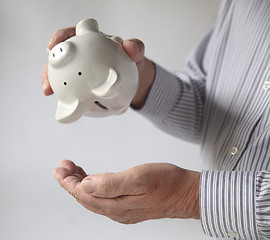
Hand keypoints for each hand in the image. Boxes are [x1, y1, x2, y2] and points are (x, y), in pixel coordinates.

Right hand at [42, 26, 154, 107]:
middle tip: (47, 81)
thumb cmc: (132, 61)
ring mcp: (82, 70)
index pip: (72, 34)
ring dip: (53, 83)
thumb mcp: (137, 54)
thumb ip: (136, 48)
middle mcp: (83, 54)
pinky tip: (65, 105)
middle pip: (60, 57)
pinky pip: (73, 89)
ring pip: (63, 75)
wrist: (136, 80)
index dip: (60, 37)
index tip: (53, 45)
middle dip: (49, 67)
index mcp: (92, 40)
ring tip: (49, 92)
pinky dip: (67, 96)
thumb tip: (129, 47)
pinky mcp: (83, 85)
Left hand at [53, 160, 199, 223]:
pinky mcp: (129, 204)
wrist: (186, 193)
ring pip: (93, 197)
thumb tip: (85, 185)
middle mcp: (116, 210)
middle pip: (85, 197)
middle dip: (71, 181)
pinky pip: (103, 197)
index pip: (82, 194)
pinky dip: (94, 186)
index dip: (68, 182)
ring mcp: (123, 209)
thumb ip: (110, 183)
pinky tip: (94, 178)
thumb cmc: (166, 183)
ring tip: (75, 169)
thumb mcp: (138, 178)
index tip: (59, 169)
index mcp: (115, 204)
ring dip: (82, 183)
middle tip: (64, 166)